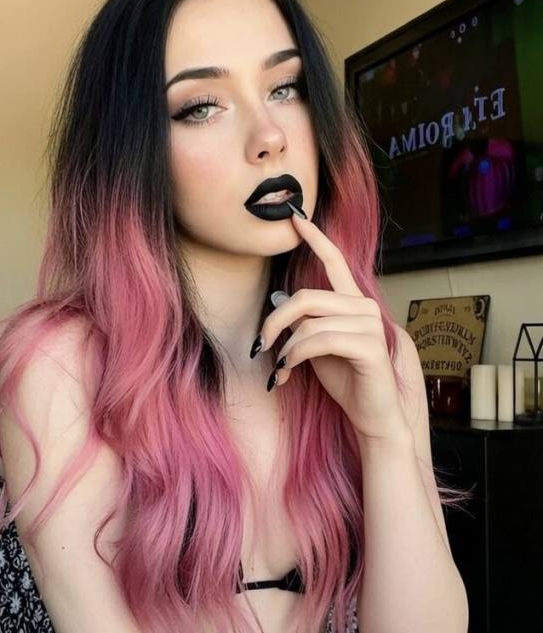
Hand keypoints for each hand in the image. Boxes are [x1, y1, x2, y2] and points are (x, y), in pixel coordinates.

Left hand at [256, 213, 409, 443]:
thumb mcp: (315, 347)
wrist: (371, 415)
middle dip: (275, 321)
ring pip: (309, 322)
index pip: (335, 261)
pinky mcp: (369, 346)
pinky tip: (288, 372)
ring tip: (279, 369)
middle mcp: (364, 307)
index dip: (314, 238)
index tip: (294, 216)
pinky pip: (320, 340)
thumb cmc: (346, 380)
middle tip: (261, 345)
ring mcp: (370, 325)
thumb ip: (303, 322)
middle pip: (306, 297)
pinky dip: (296, 356)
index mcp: (353, 302)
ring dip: (286, 348)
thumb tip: (279, 300)